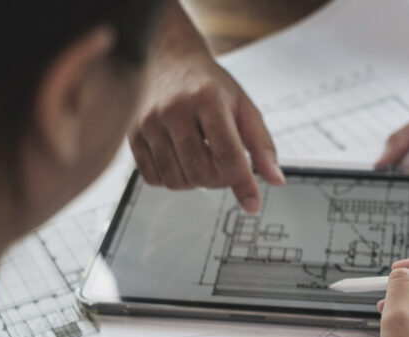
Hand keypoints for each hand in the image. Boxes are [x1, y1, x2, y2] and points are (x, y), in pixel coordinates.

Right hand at [129, 48, 282, 212]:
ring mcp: (149, 123)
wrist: (169, 60)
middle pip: (200, 171)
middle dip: (219, 181)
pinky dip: (173, 180)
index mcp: (207, 99)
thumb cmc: (210, 86)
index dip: (242, 183)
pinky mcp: (133, 135)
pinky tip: (183, 162)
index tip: (253, 205)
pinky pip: (153, 179)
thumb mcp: (244, 107)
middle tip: (226, 169)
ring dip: (196, 183)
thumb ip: (262, 145)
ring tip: (204, 162)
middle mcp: (174, 110)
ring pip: (176, 180)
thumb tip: (275, 180)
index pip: (227, 152)